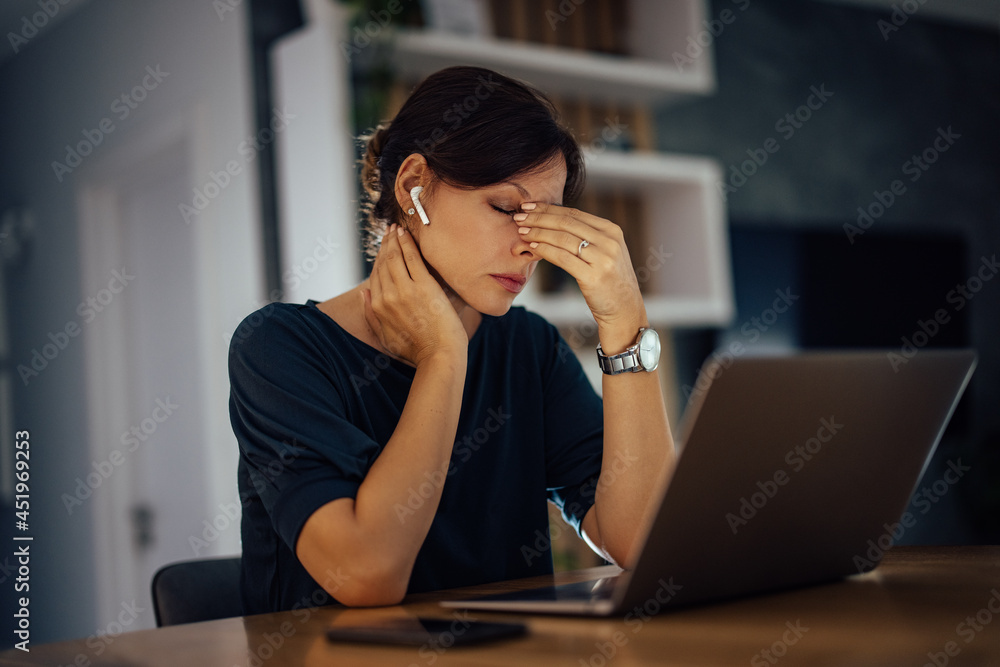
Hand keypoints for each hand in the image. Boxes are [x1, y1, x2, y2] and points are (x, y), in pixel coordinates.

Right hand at [362, 224, 467, 365]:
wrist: (439, 355)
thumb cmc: (416, 350)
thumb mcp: (385, 337)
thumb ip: (371, 315)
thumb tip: (363, 293)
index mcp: (379, 307)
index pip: (376, 275)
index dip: (378, 258)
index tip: (383, 248)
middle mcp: (388, 296)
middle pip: (384, 263)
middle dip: (386, 244)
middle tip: (389, 232)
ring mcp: (406, 290)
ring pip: (395, 257)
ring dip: (394, 240)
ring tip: (396, 229)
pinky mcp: (424, 286)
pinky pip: (412, 258)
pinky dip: (407, 243)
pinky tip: (405, 234)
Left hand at [514, 203, 645, 334]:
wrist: (625, 310)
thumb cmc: (609, 281)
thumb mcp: (605, 252)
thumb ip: (587, 236)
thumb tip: (553, 222)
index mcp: (611, 231)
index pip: (574, 213)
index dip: (548, 208)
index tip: (528, 206)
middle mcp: (609, 241)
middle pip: (566, 223)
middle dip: (539, 218)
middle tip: (519, 216)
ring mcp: (603, 259)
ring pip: (563, 238)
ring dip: (538, 232)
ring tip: (521, 231)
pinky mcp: (594, 277)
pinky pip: (563, 258)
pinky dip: (545, 250)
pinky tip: (533, 246)